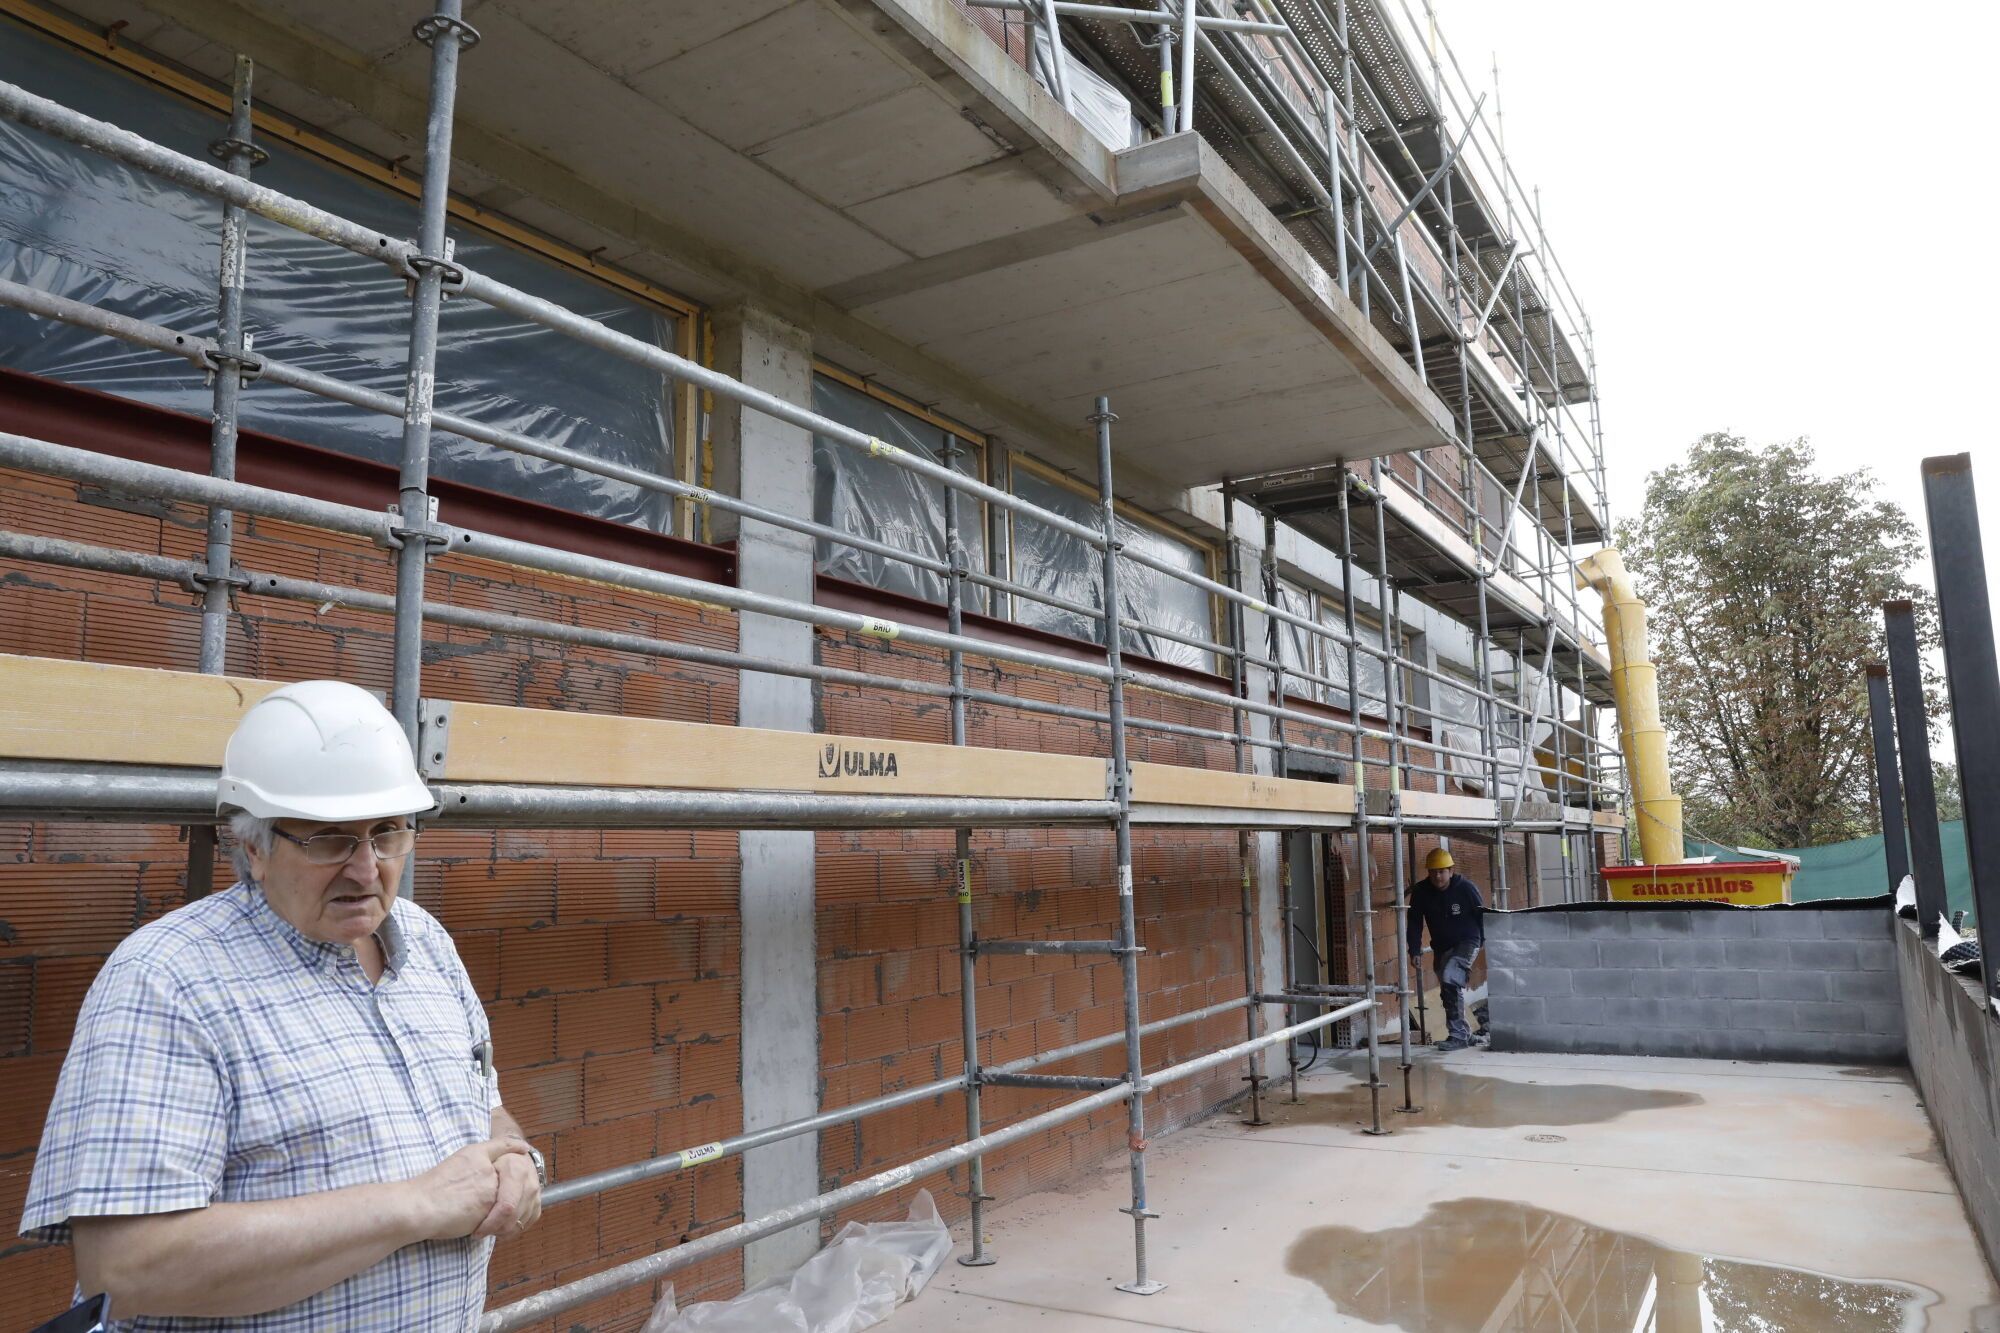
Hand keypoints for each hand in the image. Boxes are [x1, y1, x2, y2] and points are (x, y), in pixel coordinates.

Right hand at [409, 1137, 530, 1240]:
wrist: (418, 1206)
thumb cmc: (427, 1192)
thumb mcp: (452, 1165)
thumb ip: (474, 1168)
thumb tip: (486, 1180)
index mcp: (475, 1153)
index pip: (503, 1145)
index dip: (514, 1148)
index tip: (524, 1150)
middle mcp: (487, 1166)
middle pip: (509, 1177)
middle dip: (505, 1191)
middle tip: (493, 1204)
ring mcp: (491, 1186)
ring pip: (506, 1198)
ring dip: (499, 1212)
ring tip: (480, 1221)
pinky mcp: (492, 1206)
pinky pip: (500, 1215)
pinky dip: (493, 1224)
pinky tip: (475, 1228)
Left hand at [475, 1147, 543, 1238]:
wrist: (514, 1159)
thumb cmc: (495, 1159)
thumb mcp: (488, 1151)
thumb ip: (497, 1148)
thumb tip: (514, 1152)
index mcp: (518, 1171)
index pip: (507, 1206)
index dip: (491, 1222)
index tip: (476, 1230)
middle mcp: (531, 1184)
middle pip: (513, 1218)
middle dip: (494, 1229)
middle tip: (478, 1233)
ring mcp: (536, 1195)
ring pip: (520, 1223)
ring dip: (502, 1231)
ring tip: (487, 1230)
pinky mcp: (537, 1205)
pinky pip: (526, 1224)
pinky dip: (512, 1230)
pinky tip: (500, 1229)